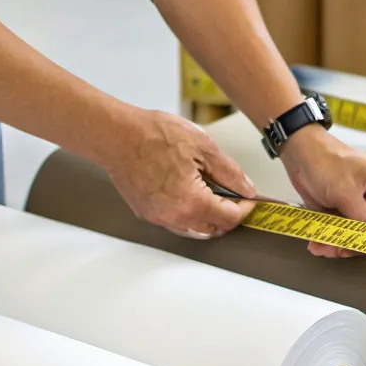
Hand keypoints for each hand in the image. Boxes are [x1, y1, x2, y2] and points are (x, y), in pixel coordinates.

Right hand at [103, 109, 255, 237]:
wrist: (115, 135)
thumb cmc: (152, 135)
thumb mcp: (203, 146)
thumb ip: (230, 172)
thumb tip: (246, 189)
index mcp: (192, 201)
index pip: (230, 218)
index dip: (245, 208)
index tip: (250, 198)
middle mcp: (175, 217)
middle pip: (214, 229)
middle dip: (228, 215)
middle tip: (234, 196)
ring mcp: (159, 218)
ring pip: (194, 230)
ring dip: (209, 218)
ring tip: (213, 194)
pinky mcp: (147, 214)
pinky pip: (176, 223)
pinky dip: (189, 215)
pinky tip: (191, 195)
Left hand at [281, 124, 365, 257]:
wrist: (300, 153)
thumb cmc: (325, 160)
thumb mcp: (345, 191)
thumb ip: (360, 217)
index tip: (357, 250)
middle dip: (349, 243)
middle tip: (333, 249)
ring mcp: (358, 205)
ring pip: (351, 234)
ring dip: (335, 243)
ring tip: (320, 246)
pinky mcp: (342, 210)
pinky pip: (339, 230)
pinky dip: (328, 238)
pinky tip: (317, 242)